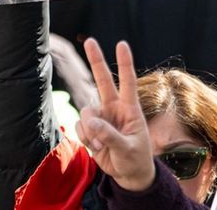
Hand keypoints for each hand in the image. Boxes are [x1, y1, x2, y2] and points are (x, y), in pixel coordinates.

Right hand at [79, 39, 155, 192]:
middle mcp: (114, 108)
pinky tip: (96, 148)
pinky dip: (85, 138)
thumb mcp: (127, 148)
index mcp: (130, 109)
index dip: (124, 63)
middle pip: (102, 80)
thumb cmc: (135, 159)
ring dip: (90, 130)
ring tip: (101, 146)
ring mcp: (101, 118)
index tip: (122, 44)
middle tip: (90, 40)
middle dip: (96, 60)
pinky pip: (80, 127)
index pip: (128, 81)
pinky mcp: (90, 129)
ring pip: (86, 112)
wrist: (129, 175)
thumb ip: (110, 135)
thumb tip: (91, 123)